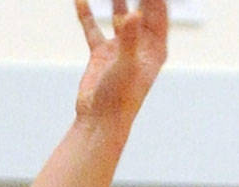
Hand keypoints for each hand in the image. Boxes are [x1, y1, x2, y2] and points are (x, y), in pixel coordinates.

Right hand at [73, 0, 168, 121]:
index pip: (158, 8)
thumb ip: (129, 37)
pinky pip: (93, 29)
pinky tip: (81, 0)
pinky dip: (87, 15)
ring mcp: (120, 49)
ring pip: (118, 14)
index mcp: (156, 47)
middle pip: (141, 7)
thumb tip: (132, 14)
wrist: (99, 122)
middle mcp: (140, 45)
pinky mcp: (101, 55)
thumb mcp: (127, 65)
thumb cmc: (120, 97)